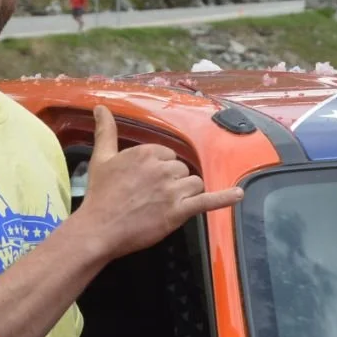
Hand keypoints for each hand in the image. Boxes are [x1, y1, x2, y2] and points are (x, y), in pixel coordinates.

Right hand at [75, 105, 243, 259]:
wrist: (98, 229)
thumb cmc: (100, 195)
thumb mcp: (101, 158)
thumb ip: (106, 131)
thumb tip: (100, 107)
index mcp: (147, 152)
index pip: (169, 155)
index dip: (160, 170)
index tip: (146, 182)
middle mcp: (162, 168)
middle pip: (183, 170)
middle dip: (172, 183)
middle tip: (150, 197)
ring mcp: (172, 191)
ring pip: (194, 184)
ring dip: (185, 195)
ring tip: (163, 206)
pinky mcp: (179, 212)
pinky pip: (208, 201)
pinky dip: (225, 198)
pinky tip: (238, 194)